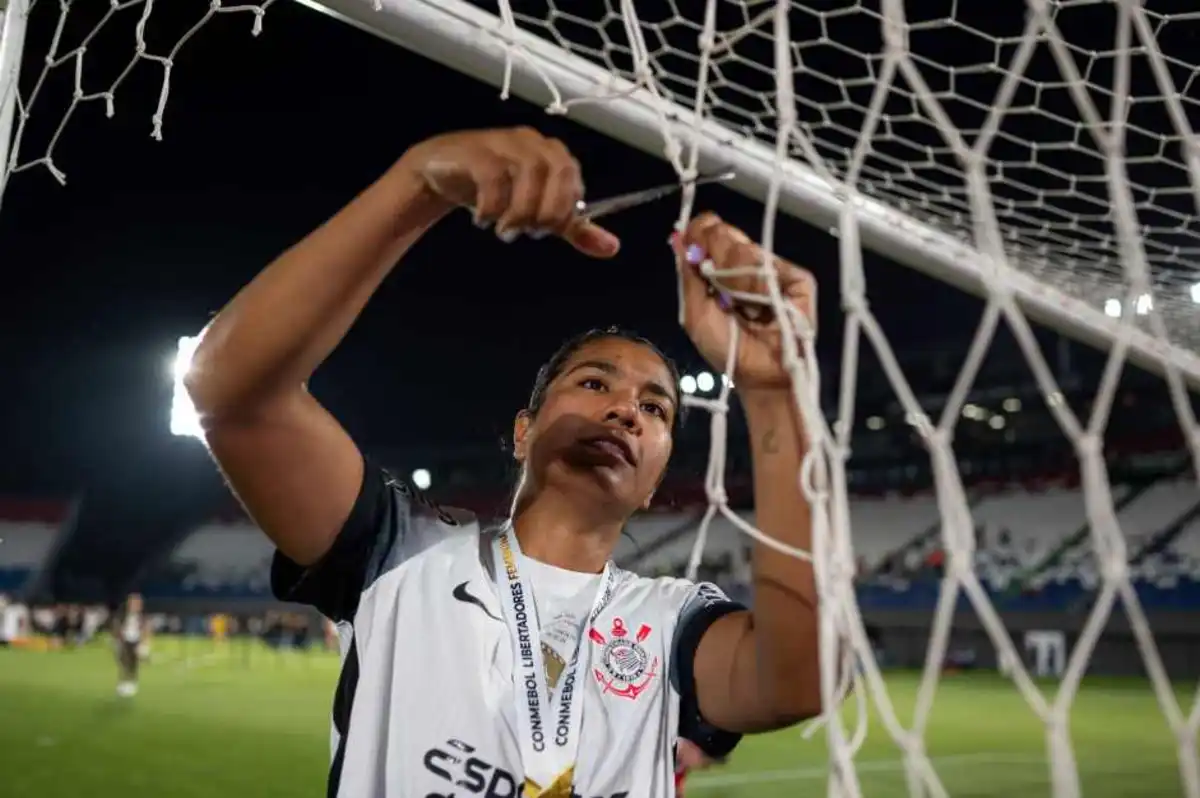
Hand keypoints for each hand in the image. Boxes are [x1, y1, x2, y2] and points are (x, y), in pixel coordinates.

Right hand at [399, 126, 619, 257]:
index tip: (546, 231)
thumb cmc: (493, 189)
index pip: (574, 180)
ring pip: (528, 173)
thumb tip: (612, 248)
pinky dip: (491, 205)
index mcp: (552, 153)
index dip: (564, 211)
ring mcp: (502, 142)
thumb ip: (573, 228)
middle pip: (557, 172)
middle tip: (527, 232)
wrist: (438, 173)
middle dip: (546, 210)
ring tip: (504, 230)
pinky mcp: (475, 151)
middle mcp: (531, 142)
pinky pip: (493, 176)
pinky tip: (482, 220)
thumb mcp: (539, 210)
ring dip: (520, 211)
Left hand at [672, 213, 815, 392]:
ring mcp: (775, 271)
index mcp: (724, 269)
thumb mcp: (695, 313)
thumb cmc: (726, 349)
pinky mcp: (798, 281)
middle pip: (728, 235)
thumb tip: (676, 238)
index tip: (688, 236)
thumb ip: (687, 276)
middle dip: (713, 249)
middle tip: (711, 273)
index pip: (712, 234)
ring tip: (736, 304)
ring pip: (747, 251)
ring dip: (733, 276)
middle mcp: (749, 265)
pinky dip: (756, 285)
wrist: (759, 376)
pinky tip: (755, 305)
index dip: (699, 231)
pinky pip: (771, 269)